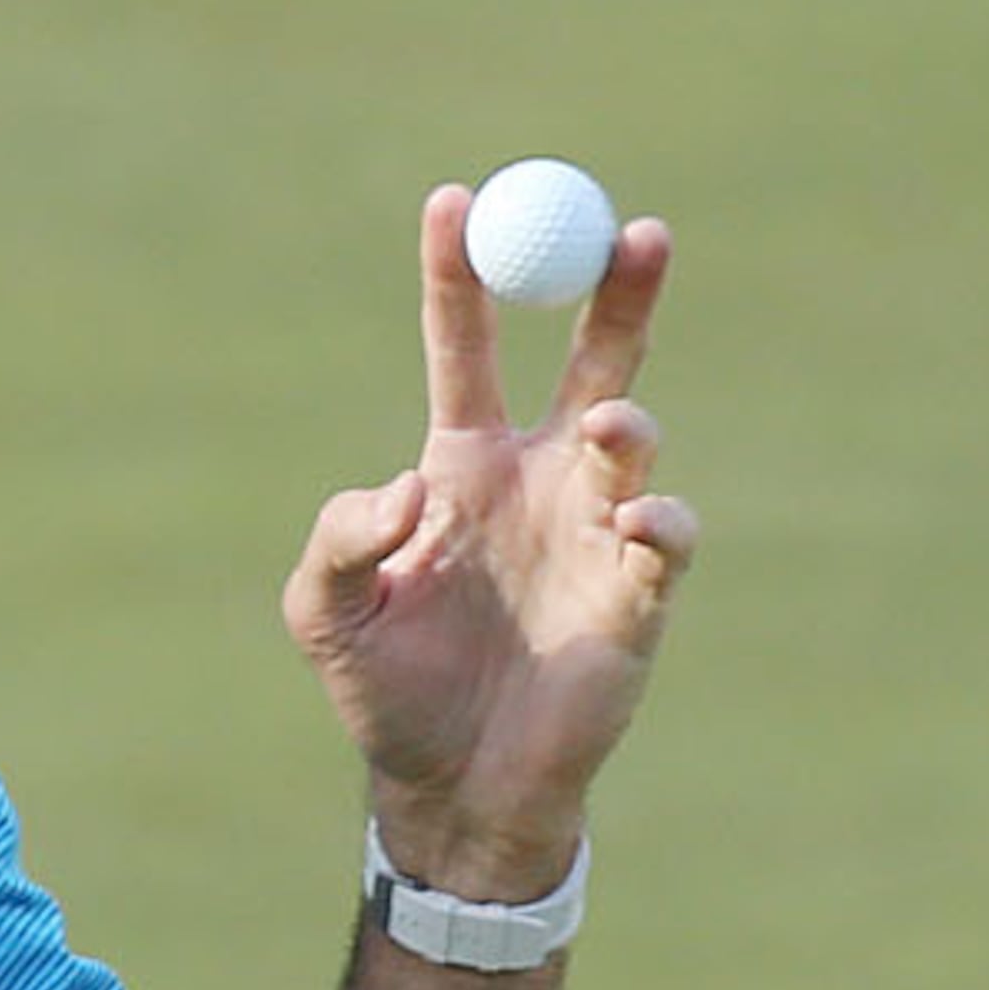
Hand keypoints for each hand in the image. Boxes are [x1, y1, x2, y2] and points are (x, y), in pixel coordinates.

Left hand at [282, 187, 696, 897]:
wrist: (450, 788)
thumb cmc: (385, 694)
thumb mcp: (323, 614)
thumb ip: (339, 538)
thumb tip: (406, 487)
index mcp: (461, 466)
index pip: (464, 346)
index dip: (459, 275)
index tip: (454, 200)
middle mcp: (538, 479)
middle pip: (589, 355)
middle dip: (615, 289)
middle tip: (633, 228)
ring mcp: (594, 530)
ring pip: (630, 434)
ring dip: (623, 419)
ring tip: (604, 430)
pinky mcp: (637, 594)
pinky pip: (665, 531)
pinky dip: (653, 516)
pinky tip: (630, 524)